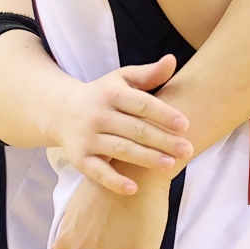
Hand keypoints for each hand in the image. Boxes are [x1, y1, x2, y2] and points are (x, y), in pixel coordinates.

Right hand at [46, 55, 191, 196]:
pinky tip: (133, 189)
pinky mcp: (79, 158)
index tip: (185, 124)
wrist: (61, 111)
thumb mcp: (122, 80)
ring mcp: (87, 137)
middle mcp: (98, 115)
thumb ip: (149, 74)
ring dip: (145, 158)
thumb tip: (172, 59)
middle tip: (188, 150)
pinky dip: (114, 181)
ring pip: (120, 150)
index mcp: (112, 94)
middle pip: (135, 129)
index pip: (142, 104)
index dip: (163, 114)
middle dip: (162, 140)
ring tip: (170, 165)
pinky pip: (97, 172)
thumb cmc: (103, 95)